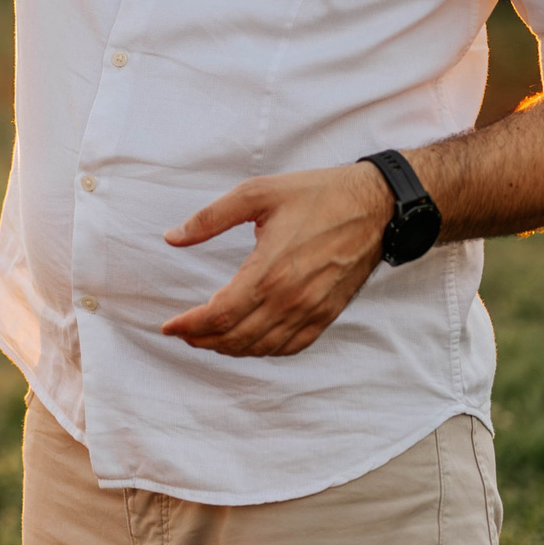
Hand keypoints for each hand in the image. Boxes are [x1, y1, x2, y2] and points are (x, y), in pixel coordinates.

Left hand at [158, 164, 391, 357]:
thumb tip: (173, 237)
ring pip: (261, 347)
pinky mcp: (327, 315)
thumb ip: (210, 218)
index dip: (189, 325)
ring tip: (207, 338)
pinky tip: (250, 342)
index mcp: (269, 271)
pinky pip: (291, 346)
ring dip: (230, 348)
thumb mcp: (256, 193)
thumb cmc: (316, 195)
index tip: (168, 326)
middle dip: (202, 340)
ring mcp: (311, 311)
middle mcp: (291, 299)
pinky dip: (264, 350)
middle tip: (182, 333)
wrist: (374, 206)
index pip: (219, 314)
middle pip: (236, 337)